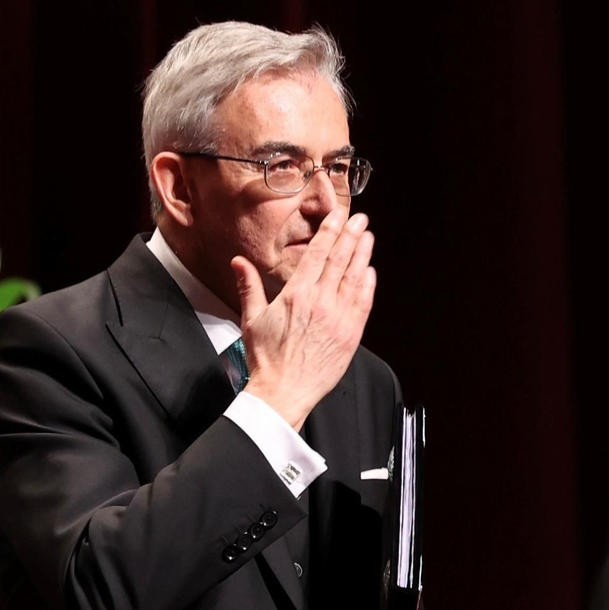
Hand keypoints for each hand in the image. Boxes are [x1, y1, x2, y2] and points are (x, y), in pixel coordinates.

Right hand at [234, 207, 375, 428]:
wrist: (283, 392)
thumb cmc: (267, 359)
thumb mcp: (251, 319)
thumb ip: (248, 286)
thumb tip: (238, 262)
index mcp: (296, 294)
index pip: (317, 254)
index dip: (330, 232)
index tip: (338, 217)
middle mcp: (321, 301)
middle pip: (340, 260)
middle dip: (351, 236)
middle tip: (359, 220)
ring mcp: (339, 317)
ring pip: (355, 277)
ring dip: (362, 254)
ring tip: (367, 237)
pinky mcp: (351, 334)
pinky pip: (363, 303)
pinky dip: (368, 285)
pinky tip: (370, 272)